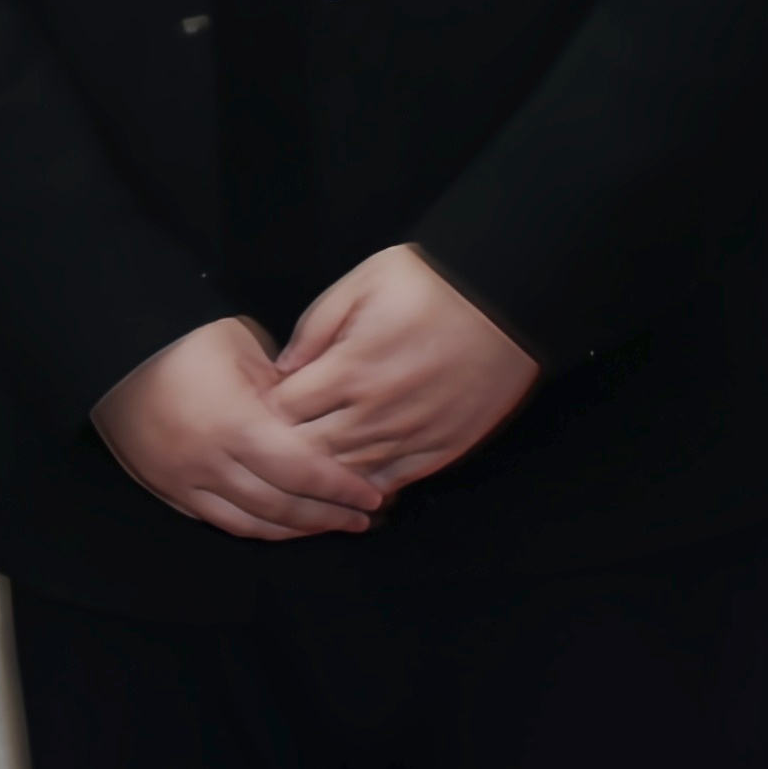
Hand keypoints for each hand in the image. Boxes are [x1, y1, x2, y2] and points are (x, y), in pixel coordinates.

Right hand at [94, 318, 389, 542]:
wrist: (110, 348)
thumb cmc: (182, 338)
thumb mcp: (242, 348)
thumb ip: (282, 390)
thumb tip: (316, 421)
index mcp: (235, 423)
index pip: (302, 470)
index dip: (340, 487)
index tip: (371, 495)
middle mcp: (210, 462)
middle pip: (281, 506)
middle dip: (327, 516)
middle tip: (361, 518)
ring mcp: (184, 481)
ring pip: (251, 523)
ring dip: (294, 530)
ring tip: (327, 526)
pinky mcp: (166, 488)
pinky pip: (218, 521)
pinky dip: (255, 527)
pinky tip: (278, 525)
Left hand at [264, 246, 539, 494]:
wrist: (504, 300)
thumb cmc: (428, 283)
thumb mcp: (360, 283)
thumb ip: (315, 327)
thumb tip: (283, 368)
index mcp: (351, 368)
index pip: (286, 410)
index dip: (267, 409)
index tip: (263, 403)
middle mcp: (378, 411)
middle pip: (311, 450)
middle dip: (286, 447)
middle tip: (275, 440)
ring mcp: (412, 435)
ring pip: (349, 473)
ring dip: (325, 472)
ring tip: (306, 466)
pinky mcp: (442, 449)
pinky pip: (393, 482)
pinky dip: (368, 485)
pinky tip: (353, 481)